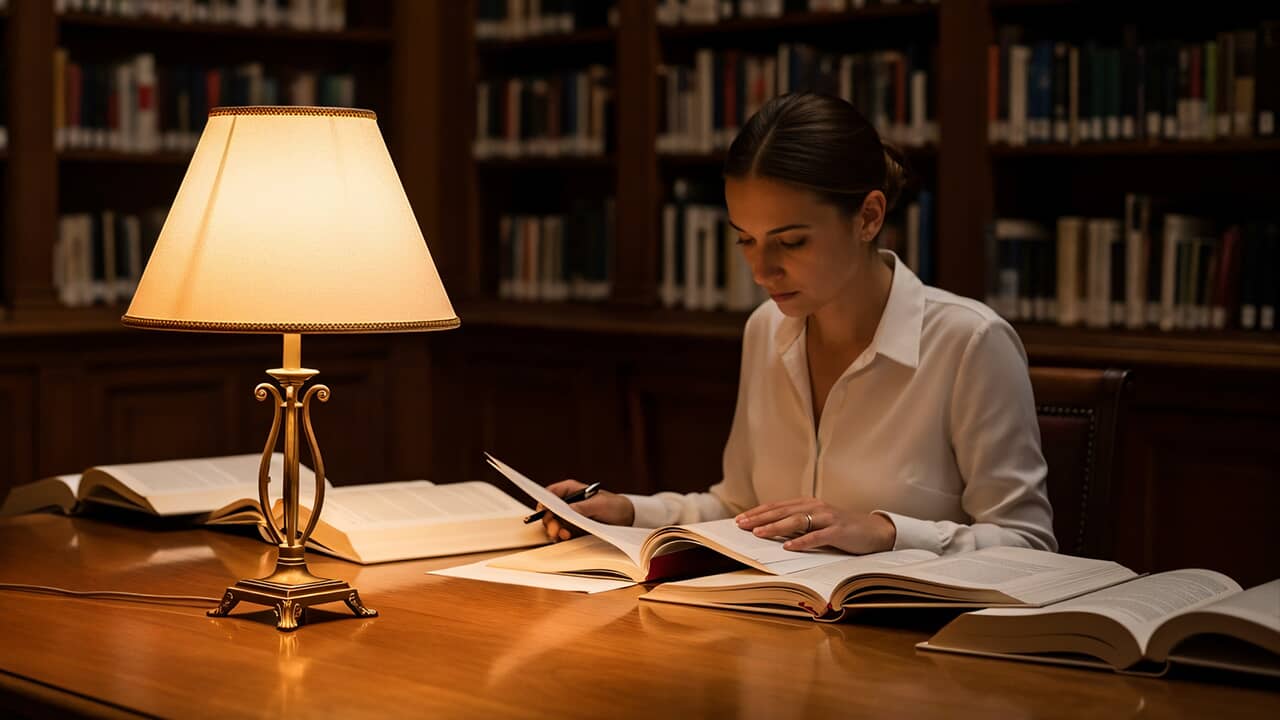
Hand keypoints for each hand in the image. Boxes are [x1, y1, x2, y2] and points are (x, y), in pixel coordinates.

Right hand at [539, 479, 634, 541]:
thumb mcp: (600, 505)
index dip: (544, 502)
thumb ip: (583, 507)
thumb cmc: (614, 505)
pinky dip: (562, 537)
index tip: (543, 512)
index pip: (550, 494)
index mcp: (570, 490)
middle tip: (555, 529)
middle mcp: (567, 503)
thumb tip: (568, 510)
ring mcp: (569, 516)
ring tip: (564, 535)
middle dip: (549, 521)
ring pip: (554, 524)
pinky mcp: (574, 529)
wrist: (627, 519)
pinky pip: (562, 533)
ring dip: (555, 530)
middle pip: (549, 511)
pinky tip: (567, 538)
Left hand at [734, 498, 896, 553]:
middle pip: (782, 511)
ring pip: (796, 521)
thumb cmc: (841, 529)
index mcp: (808, 504)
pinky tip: (789, 547)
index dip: (758, 512)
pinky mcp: (838, 531)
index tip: (740, 520)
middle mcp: (815, 507)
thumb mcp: (816, 523)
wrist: (874, 531)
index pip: (777, 506)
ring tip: (759, 533)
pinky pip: (817, 536)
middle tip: (742, 525)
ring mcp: (827, 518)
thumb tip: (770, 531)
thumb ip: (797, 524)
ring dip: (776, 527)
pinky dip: (802, 541)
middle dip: (760, 518)